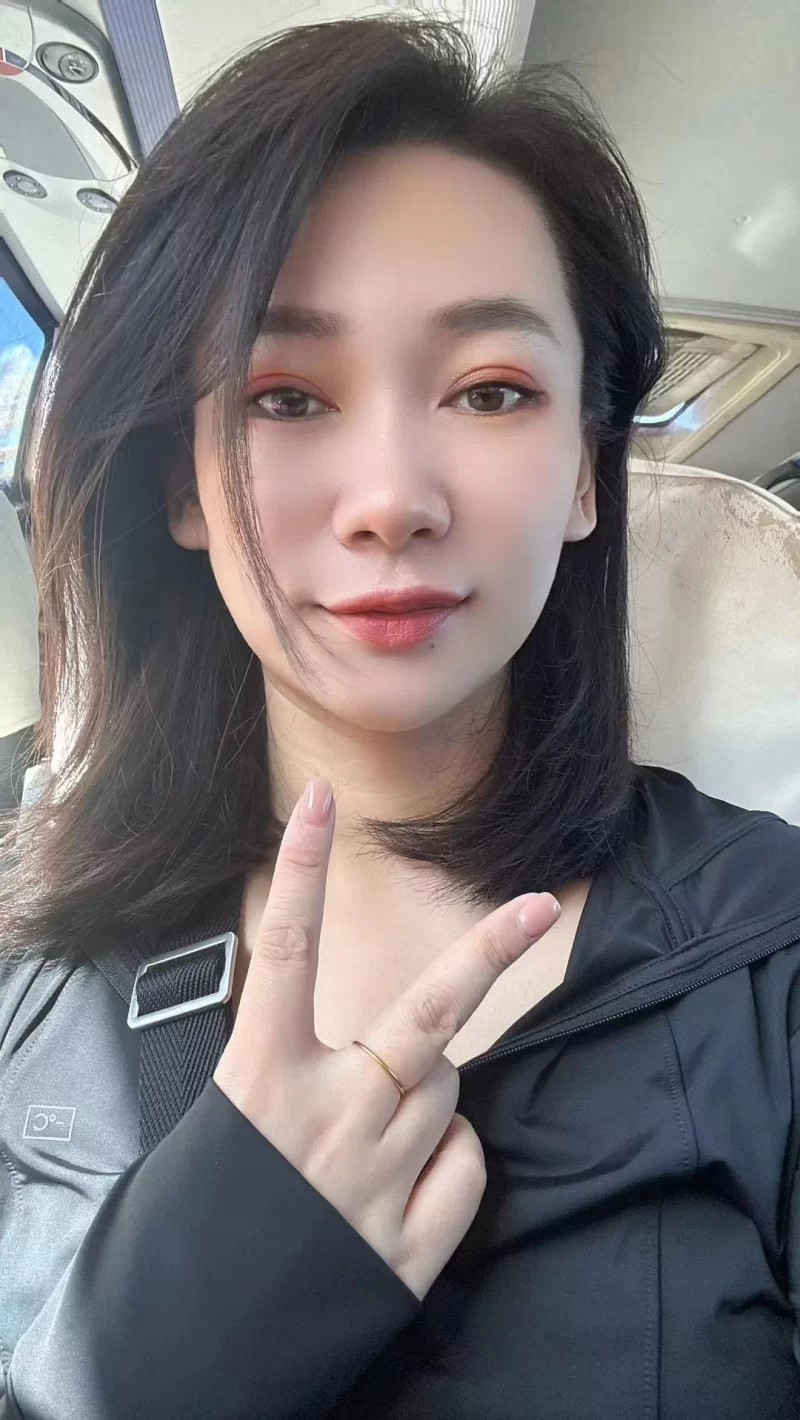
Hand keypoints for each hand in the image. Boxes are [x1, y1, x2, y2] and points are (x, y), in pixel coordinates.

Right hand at [213, 778, 560, 1299]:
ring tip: (369, 1144)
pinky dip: (447, 1161)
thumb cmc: (222, 1204)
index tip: (318, 799)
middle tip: (535, 906)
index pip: (285, 951)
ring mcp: (376, 1179)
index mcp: (265, 1078)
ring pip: (447, 1091)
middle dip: (488, 954)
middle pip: (427, 1016)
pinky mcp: (411, 1243)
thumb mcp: (243, 1117)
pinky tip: (402, 1187)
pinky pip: (466, 1163)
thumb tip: (413, 1051)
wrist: (206, 1338)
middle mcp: (328, 1117)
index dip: (301, 868)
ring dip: (425, 1101)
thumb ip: (311, 1069)